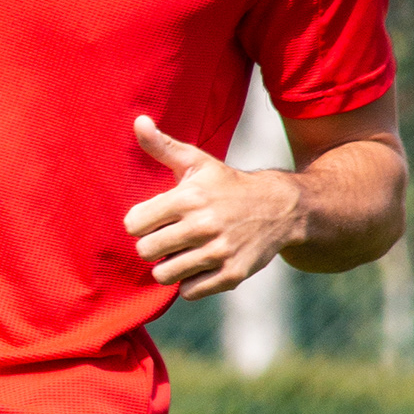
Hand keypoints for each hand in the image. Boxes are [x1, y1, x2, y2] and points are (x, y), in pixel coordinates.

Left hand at [123, 116, 299, 300]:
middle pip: (145, 252)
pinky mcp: (231, 274)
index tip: (154, 220)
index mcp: (189, 197)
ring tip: (182, 252)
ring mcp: (218, 252)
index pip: (134, 224)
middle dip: (152, 246)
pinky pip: (189, 291)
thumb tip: (138, 121)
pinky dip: (190, 282)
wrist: (278, 208)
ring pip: (164, 275)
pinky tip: (200, 266)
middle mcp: (203, 225)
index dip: (140, 223)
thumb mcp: (197, 161)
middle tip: (168, 238)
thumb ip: (162, 146)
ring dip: (169, 266)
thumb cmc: (227, 184)